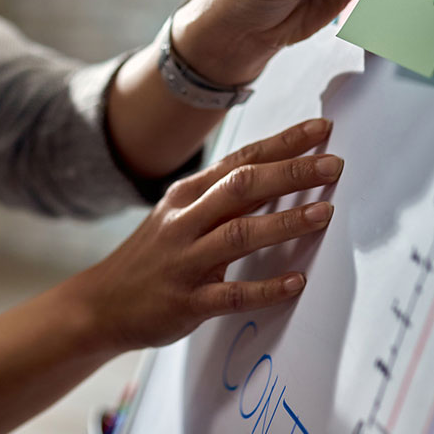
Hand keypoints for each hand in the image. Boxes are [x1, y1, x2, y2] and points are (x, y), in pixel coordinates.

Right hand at [67, 118, 341, 352]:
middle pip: (243, 186)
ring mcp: (185, 261)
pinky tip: (296, 282)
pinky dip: (267, 288)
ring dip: (286, 222)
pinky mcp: (187, 302)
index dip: (283, 143)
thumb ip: (221, 196)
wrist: (100, 303)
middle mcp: (185, 221)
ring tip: (325, 212)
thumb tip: (276, 172)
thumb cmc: (153, 256)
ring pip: (240, 234)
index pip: (241, 159)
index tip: (321, 129)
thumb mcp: (178, 215)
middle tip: (334, 164)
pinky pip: (232, 294)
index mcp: (187, 194)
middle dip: (292, 172)